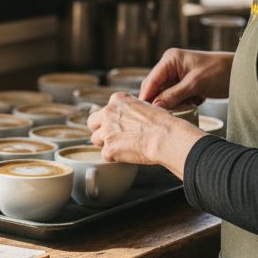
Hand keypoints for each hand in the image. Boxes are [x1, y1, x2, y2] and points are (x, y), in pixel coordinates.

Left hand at [87, 92, 206, 178]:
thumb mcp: (146, 106)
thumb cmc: (162, 123)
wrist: (165, 137)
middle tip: (113, 136)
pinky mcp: (109, 148)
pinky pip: (105, 155)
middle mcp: (108, 112)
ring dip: (106, 144)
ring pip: (95, 139)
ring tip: (122, 147)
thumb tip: (130, 117)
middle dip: (100, 130)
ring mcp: (106, 131)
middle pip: (92, 122)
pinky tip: (127, 155)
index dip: (112, 119)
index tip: (119, 125)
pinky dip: (114, 157)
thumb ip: (131, 110)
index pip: (105, 109)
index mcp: (118, 100)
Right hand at [138, 48, 232, 107]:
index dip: (146, 97)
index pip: (151, 80)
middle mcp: (171, 66)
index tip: (143, 114)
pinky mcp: (186, 86)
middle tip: (162, 117)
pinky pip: (176, 98)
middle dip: (160, 102)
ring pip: (166, 95)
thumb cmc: (220, 71)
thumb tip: (155, 106)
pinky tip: (192, 105)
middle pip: (156, 89)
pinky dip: (181, 104)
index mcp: (170, 59)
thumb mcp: (195, 84)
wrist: (241, 73)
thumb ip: (174, 95)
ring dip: (172, 105)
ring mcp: (178, 77)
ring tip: (184, 108)